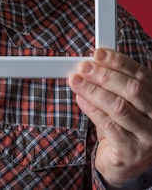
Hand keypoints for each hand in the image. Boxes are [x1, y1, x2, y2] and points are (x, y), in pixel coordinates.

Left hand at [69, 48, 151, 186]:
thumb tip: (91, 64)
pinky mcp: (132, 152)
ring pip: (119, 107)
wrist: (124, 167)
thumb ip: (113, 85)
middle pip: (132, 89)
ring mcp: (148, 138)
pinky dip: (92, 109)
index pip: (141, 75)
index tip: (98, 54)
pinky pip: (109, 125)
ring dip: (94, 91)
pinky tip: (81, 100)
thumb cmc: (123, 129)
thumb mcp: (122, 103)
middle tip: (84, 67)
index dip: (118, 62)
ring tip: (77, 82)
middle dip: (105, 75)